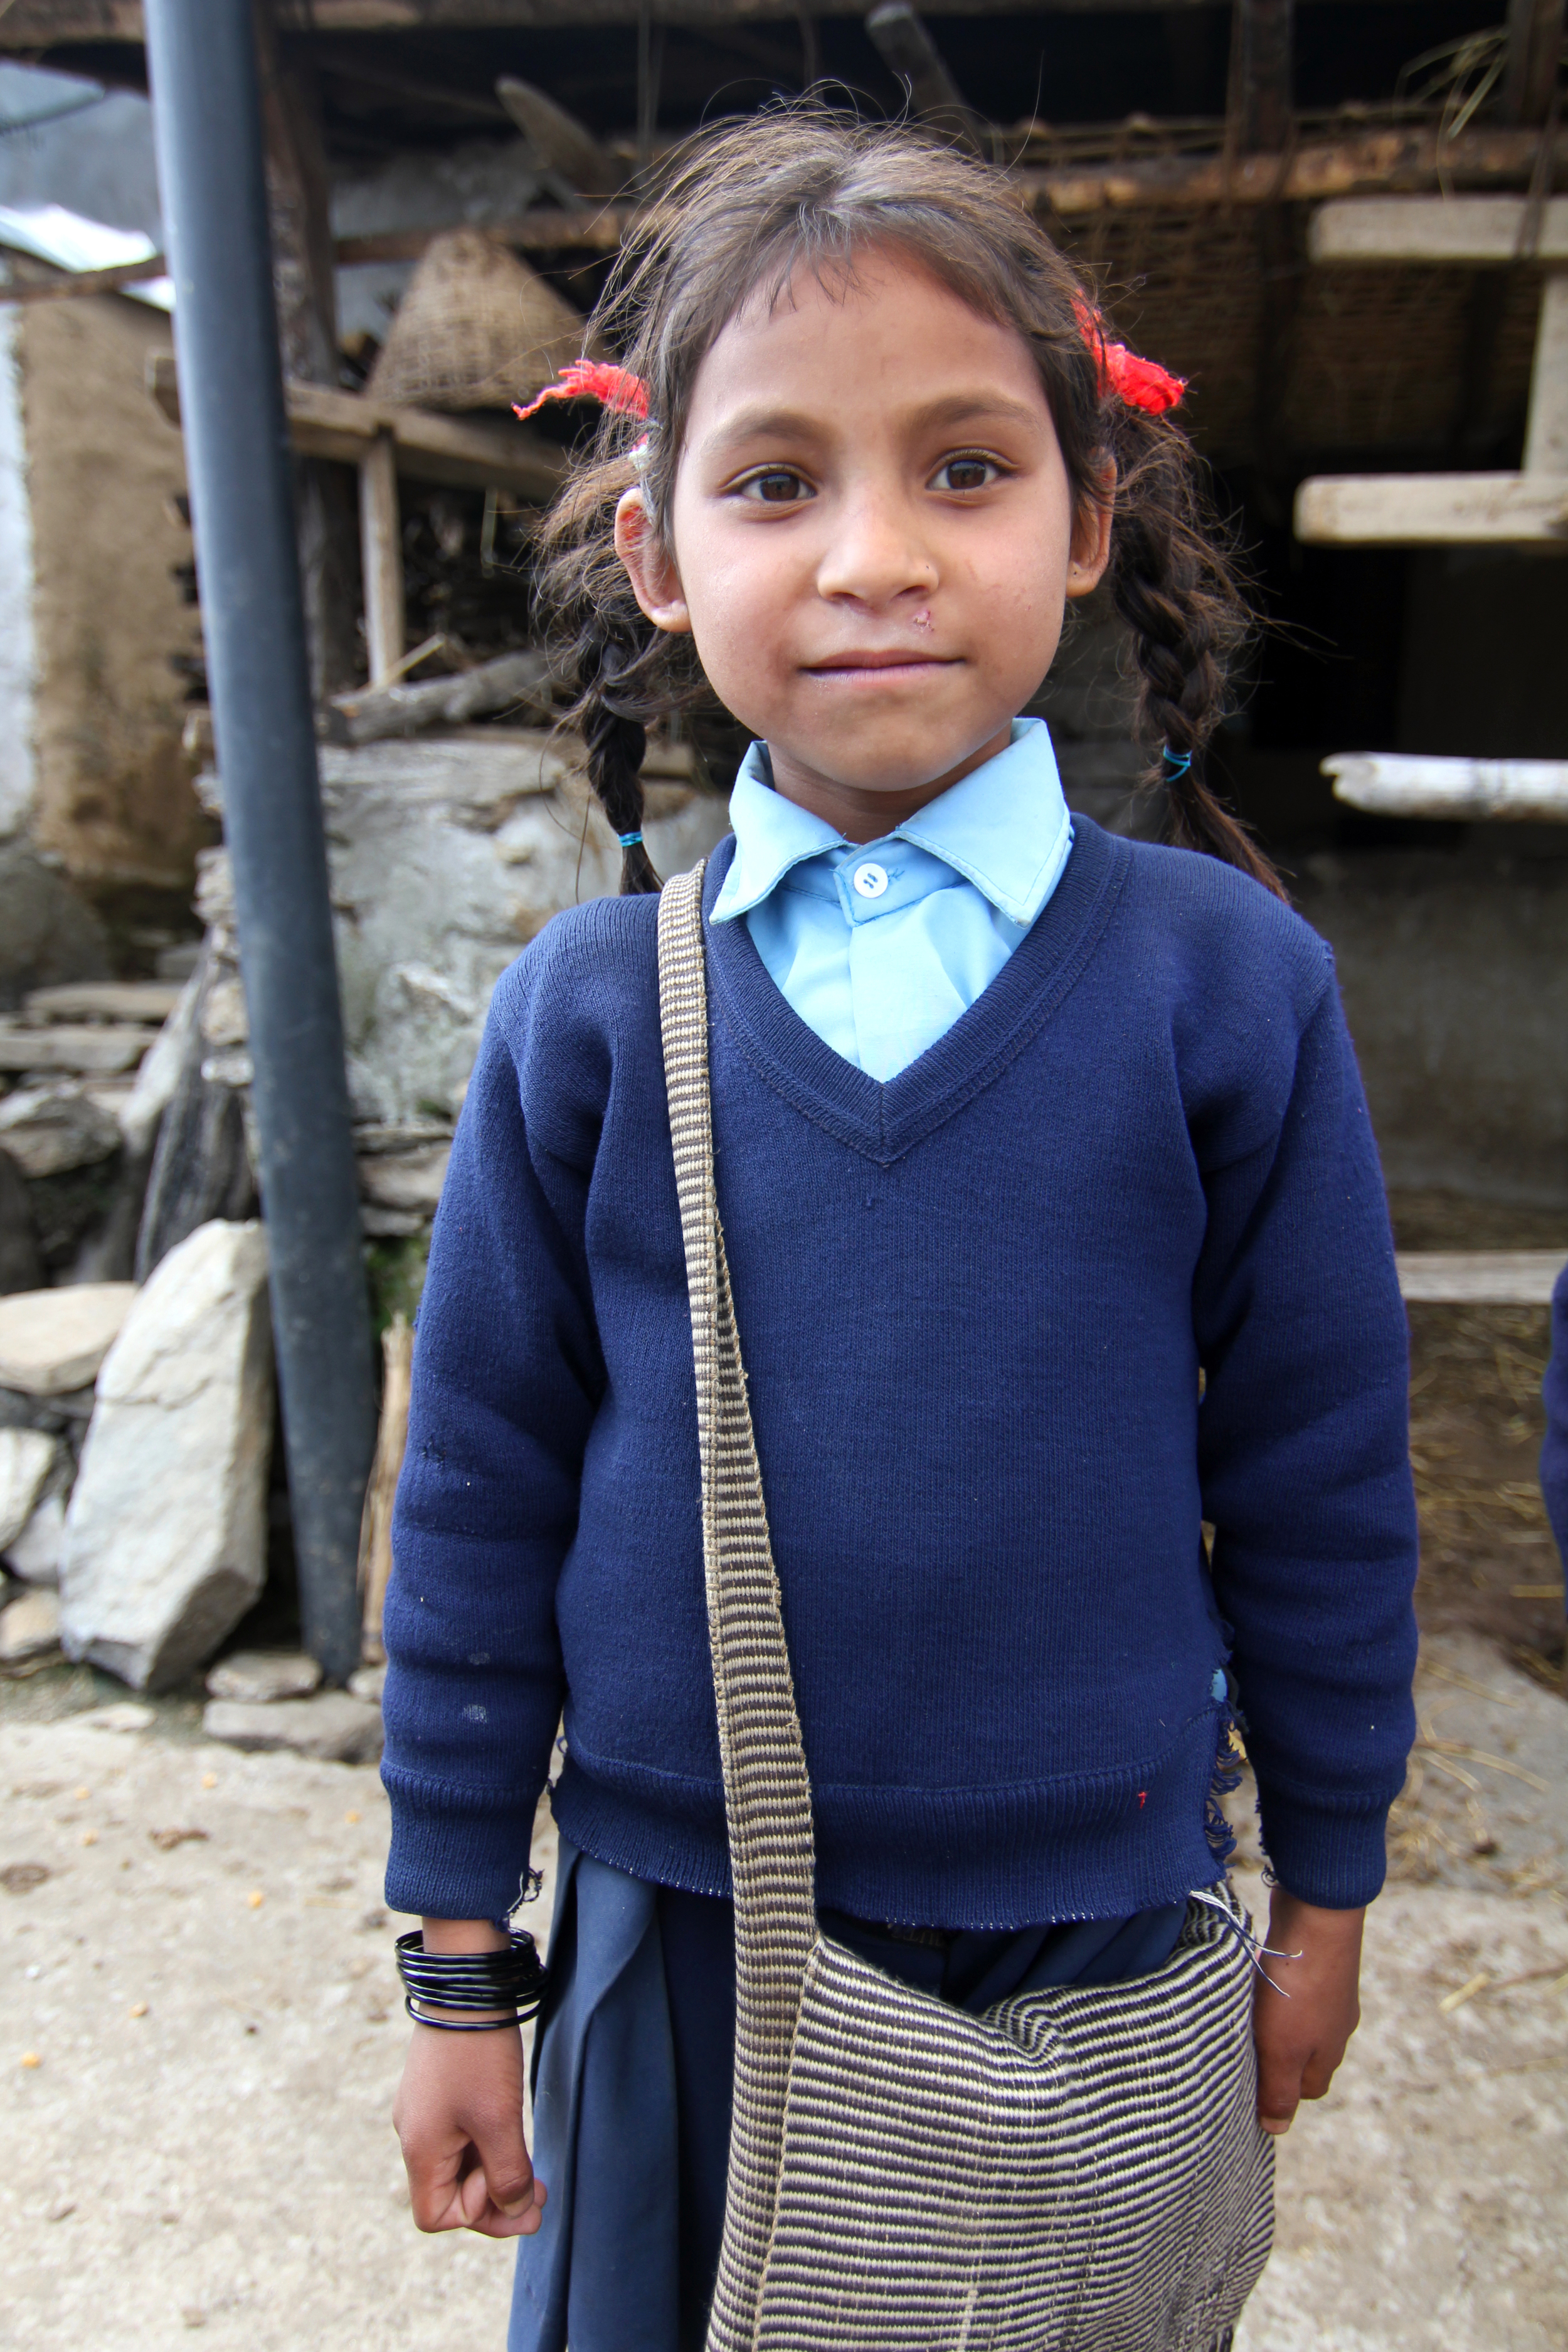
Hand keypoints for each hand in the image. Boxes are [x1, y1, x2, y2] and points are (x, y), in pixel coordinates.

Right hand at [392, 1919, 547, 2237]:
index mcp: (420, 2149)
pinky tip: (512, 2133)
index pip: (436, 2215)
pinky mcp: (438, 2090)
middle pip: (449, 2192)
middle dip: (495, 2198)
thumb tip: (515, 2213)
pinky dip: (487, 2144)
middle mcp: (414, 2134)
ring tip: (534, 2169)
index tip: (513, 2186)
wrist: (466, 1984)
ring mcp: (424, 2110)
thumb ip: (507, 2175)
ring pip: (458, 2163)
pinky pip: (460, 2135)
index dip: (478, 2214)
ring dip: (495, 2171)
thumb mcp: (500, 2120)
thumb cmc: (479, 2055)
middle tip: (540, 2193)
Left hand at [1251, 1886, 1363, 2135]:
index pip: (1307, 2089)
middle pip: (1303, 2054)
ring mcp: (1328, 1990)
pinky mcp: (1314, 1960)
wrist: (1317, 1914)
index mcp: (1330, 2052)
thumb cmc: (1298, 1989)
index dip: (1279, 2093)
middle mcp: (1335, 2024)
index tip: (1247, 2086)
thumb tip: (1276, 2130)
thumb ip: (1279, 2089)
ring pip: (1297, 2019)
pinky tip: (1256, 1981)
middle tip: (1239, 2049)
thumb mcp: (1283, 2050)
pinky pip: (1293, 1987)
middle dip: (1275, 2056)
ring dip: (1273, 2021)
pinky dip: (1275, 1990)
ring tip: (1243, 2014)